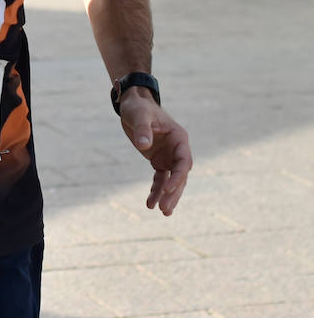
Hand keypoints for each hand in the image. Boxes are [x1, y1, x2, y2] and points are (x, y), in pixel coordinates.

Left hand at [119, 91, 191, 215]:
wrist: (132, 105)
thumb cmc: (139, 108)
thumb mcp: (139, 116)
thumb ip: (143, 129)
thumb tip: (143, 145)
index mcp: (179, 138)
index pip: (183, 162)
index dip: (178, 177)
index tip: (167, 189)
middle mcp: (177, 150)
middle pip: (180, 175)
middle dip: (174, 192)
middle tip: (166, 209)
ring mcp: (168, 156)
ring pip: (171, 180)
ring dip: (167, 196)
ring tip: (163, 212)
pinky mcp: (158, 160)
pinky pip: (159, 179)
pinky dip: (156, 191)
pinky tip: (150, 204)